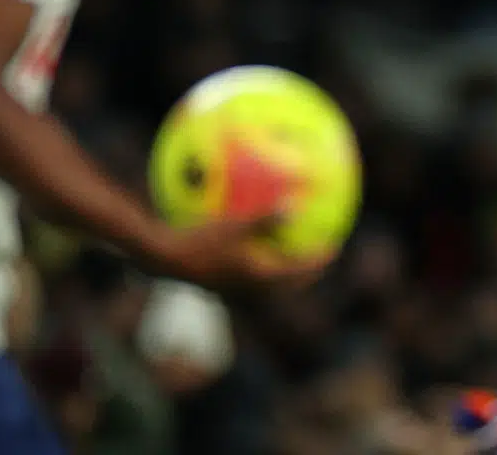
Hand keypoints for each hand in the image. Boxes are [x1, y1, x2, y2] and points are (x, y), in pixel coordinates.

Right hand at [148, 212, 333, 290]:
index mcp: (259, 278)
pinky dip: (259, 261)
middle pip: (288, 283)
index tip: (334, 247)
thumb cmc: (199, 241)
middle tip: (319, 255)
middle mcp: (250, 289)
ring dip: (283, 269)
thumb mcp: (235, 225)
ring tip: (289, 250)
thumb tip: (294, 205)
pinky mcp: (218, 284)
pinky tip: (249, 241)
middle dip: (305, 270)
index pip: (299, 272)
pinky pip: (249, 273)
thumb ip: (266, 218)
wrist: (162, 260)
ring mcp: (233, 289)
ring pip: (268, 282)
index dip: (319, 260)